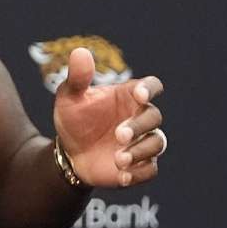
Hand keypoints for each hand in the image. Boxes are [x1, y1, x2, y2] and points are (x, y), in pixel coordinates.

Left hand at [52, 48, 165, 187]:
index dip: (149, 89)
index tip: (139, 96)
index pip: (151, 86)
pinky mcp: (141, 165)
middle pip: (154, 117)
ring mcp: (143, 142)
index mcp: (128, 96)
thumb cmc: (74, 118)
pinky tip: (122, 176)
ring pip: (157, 144)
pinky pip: (150, 169)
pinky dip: (139, 173)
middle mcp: (140, 117)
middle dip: (139, 126)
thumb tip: (80, 52)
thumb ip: (77, 77)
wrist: (69, 153)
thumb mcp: (69, 97)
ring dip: (140, 151)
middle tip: (119, 134)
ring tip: (119, 159)